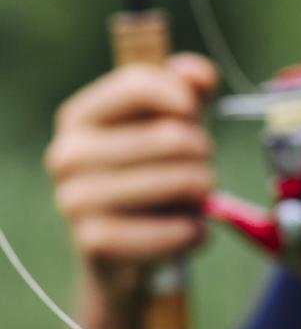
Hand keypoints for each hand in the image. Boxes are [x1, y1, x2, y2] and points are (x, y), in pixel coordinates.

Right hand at [46, 53, 216, 267]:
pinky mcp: (95, 242)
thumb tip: (200, 75)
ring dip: (204, 191)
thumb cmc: (146, 177)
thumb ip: (186, 92)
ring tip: (197, 199)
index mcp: (79, 117)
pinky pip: (173, 230)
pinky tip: (194, 230)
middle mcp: (67, 155)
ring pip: (179, 181)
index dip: (183, 98)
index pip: (137, 85)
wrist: (120, 253)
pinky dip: (196, 231)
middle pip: (171, 136)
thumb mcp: (165, 127)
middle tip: (203, 168)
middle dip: (204, 152)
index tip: (195, 115)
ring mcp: (75, 200)